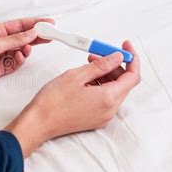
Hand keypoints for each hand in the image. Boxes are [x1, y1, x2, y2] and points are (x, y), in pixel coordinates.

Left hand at [0, 17, 54, 98]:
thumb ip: (15, 40)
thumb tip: (33, 32)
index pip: (20, 25)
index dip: (36, 23)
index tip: (50, 23)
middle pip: (23, 38)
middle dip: (36, 37)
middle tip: (50, 37)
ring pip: (20, 52)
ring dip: (26, 51)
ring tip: (26, 51)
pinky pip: (15, 64)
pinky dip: (20, 61)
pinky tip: (19, 58)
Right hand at [5, 41, 140, 157]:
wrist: (38, 123)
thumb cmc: (53, 102)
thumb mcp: (76, 76)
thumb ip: (101, 65)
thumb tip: (116, 58)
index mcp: (109, 98)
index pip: (133, 76)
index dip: (131, 59)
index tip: (125, 47)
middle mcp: (110, 110)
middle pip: (124, 83)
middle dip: (115, 65)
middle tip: (99, 53)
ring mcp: (103, 116)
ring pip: (113, 90)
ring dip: (105, 75)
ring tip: (87, 64)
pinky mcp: (94, 119)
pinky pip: (104, 99)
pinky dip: (99, 85)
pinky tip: (85, 78)